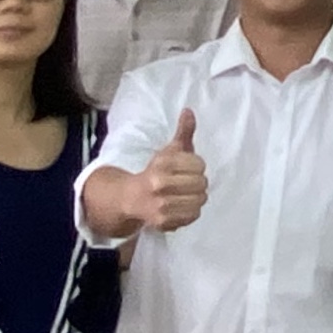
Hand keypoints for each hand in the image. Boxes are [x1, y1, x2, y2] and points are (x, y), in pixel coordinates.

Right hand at [142, 109, 210, 232]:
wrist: (131, 198)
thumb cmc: (156, 172)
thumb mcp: (169, 151)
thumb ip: (183, 132)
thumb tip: (189, 111)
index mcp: (163, 163)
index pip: (199, 164)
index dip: (196, 166)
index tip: (187, 168)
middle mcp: (160, 183)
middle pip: (201, 182)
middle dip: (197, 182)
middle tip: (188, 183)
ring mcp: (161, 205)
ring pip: (200, 200)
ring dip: (197, 197)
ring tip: (186, 195)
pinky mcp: (163, 222)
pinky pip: (193, 215)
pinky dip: (191, 212)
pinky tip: (181, 206)